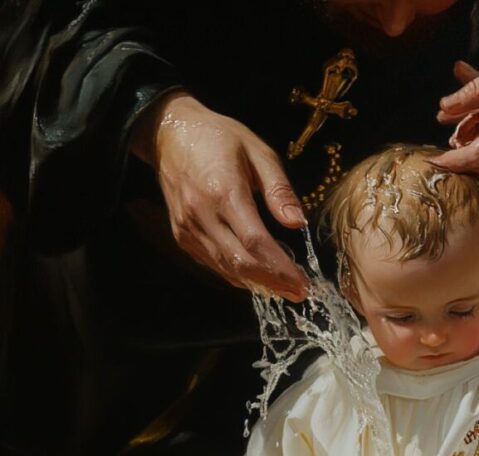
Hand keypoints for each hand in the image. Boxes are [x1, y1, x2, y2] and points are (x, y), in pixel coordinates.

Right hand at [131, 91, 308, 299]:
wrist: (170, 133)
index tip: (302, 282)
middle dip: (273, 283)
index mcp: (224, 191)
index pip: (255, 242)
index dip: (280, 268)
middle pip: (240, 262)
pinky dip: (236, 275)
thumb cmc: (220, 138)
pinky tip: (257, 277)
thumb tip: (298, 223)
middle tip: (299, 293)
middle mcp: (202, 214)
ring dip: (256, 283)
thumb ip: (279, 190)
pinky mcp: (181, 234)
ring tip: (284, 289)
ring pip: (224, 268)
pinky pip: (211, 263)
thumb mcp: (259, 153)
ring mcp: (187, 227)